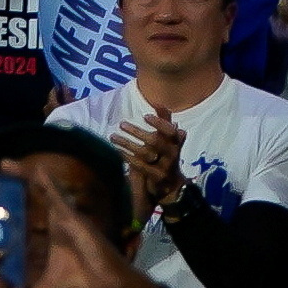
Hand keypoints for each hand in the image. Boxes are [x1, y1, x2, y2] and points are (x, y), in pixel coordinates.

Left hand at [17, 163, 140, 287]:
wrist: (110, 287)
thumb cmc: (84, 284)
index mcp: (50, 237)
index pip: (28, 216)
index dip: (13, 204)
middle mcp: (56, 223)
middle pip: (33, 197)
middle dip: (16, 182)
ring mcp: (64, 219)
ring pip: (43, 192)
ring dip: (26, 176)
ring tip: (5, 163)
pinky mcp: (73, 219)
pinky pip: (59, 198)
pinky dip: (49, 184)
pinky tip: (38, 170)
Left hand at [114, 104, 181, 223]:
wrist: (171, 185)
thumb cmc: (166, 156)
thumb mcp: (167, 140)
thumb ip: (164, 122)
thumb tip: (160, 103)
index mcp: (175, 143)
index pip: (170, 131)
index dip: (160, 123)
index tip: (145, 116)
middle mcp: (172, 155)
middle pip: (156, 142)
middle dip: (138, 132)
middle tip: (121, 124)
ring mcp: (164, 167)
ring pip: (145, 153)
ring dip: (127, 143)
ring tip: (112, 136)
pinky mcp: (155, 178)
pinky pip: (139, 166)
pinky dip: (126, 156)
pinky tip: (116, 150)